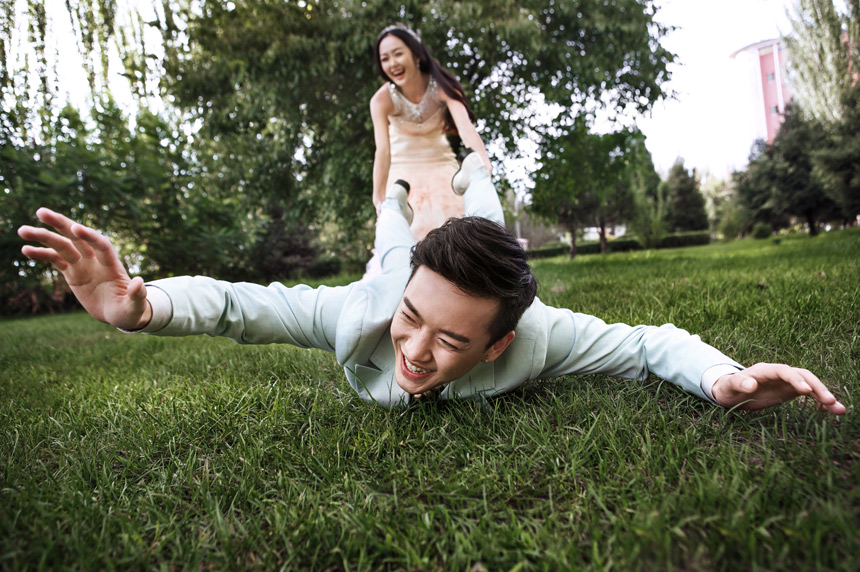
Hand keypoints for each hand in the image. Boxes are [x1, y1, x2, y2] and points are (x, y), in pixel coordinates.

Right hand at [18, 208, 151, 329]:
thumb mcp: (135, 306)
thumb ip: (137, 295)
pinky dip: (41, 254)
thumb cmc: (130, 310)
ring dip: (43, 236)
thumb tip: (140, 282)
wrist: (120, 313)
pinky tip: (26, 249)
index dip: (90, 236)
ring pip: (62, 245)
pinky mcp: (72, 273)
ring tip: (22, 230)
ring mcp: (83, 265)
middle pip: (78, 237)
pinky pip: (55, 260)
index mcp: (112, 265)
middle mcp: (96, 260)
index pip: (101, 245)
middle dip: (62, 223)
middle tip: (42, 212)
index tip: (76, 228)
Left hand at [712, 362, 845, 413]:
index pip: (784, 371)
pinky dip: (820, 401)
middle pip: (802, 376)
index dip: (796, 379)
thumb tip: (751, 384)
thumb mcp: (729, 386)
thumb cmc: (728, 388)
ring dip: (825, 395)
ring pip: (810, 385)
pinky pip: (809, 394)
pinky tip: (832, 412)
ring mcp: (786, 381)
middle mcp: (779, 373)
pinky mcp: (790, 390)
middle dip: (817, 387)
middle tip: (830, 402)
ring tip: (840, 410)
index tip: (806, 390)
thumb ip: (738, 383)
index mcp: (764, 370)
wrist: (730, 391)